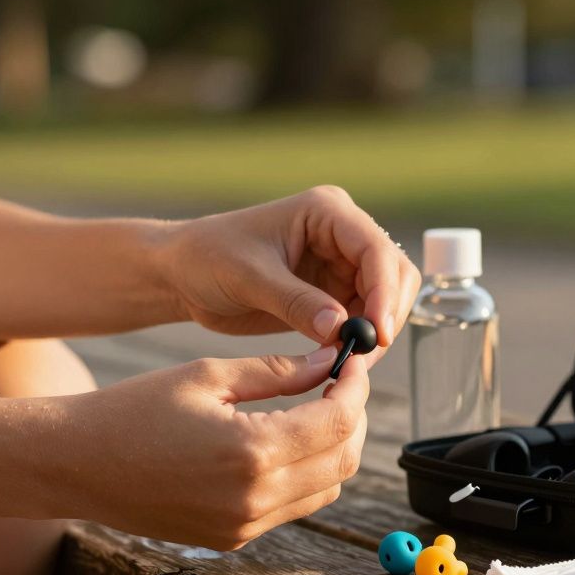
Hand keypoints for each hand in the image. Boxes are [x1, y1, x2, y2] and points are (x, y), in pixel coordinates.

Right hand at [46, 348, 367, 549]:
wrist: (77, 464)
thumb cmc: (134, 409)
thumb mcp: (208, 375)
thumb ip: (277, 371)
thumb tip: (329, 360)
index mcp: (252, 451)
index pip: (338, 422)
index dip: (355, 388)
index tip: (352, 362)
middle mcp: (255, 498)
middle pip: (342, 461)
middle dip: (352, 418)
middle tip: (340, 384)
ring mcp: (245, 526)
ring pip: (325, 489)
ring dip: (332, 448)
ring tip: (314, 408)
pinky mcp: (233, 538)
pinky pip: (292, 507)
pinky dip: (304, 473)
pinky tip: (283, 439)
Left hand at [162, 186, 420, 360]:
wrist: (182, 273)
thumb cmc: (207, 258)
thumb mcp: (249, 278)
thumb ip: (296, 302)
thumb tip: (341, 328)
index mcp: (326, 211)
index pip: (375, 249)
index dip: (384, 292)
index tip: (377, 334)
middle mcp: (342, 233)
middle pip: (393, 273)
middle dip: (385, 314)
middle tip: (363, 357)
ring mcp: (340, 263)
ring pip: (384, 299)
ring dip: (375, 332)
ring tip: (349, 363)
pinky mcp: (333, 292)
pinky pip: (362, 318)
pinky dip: (359, 340)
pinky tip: (341, 359)